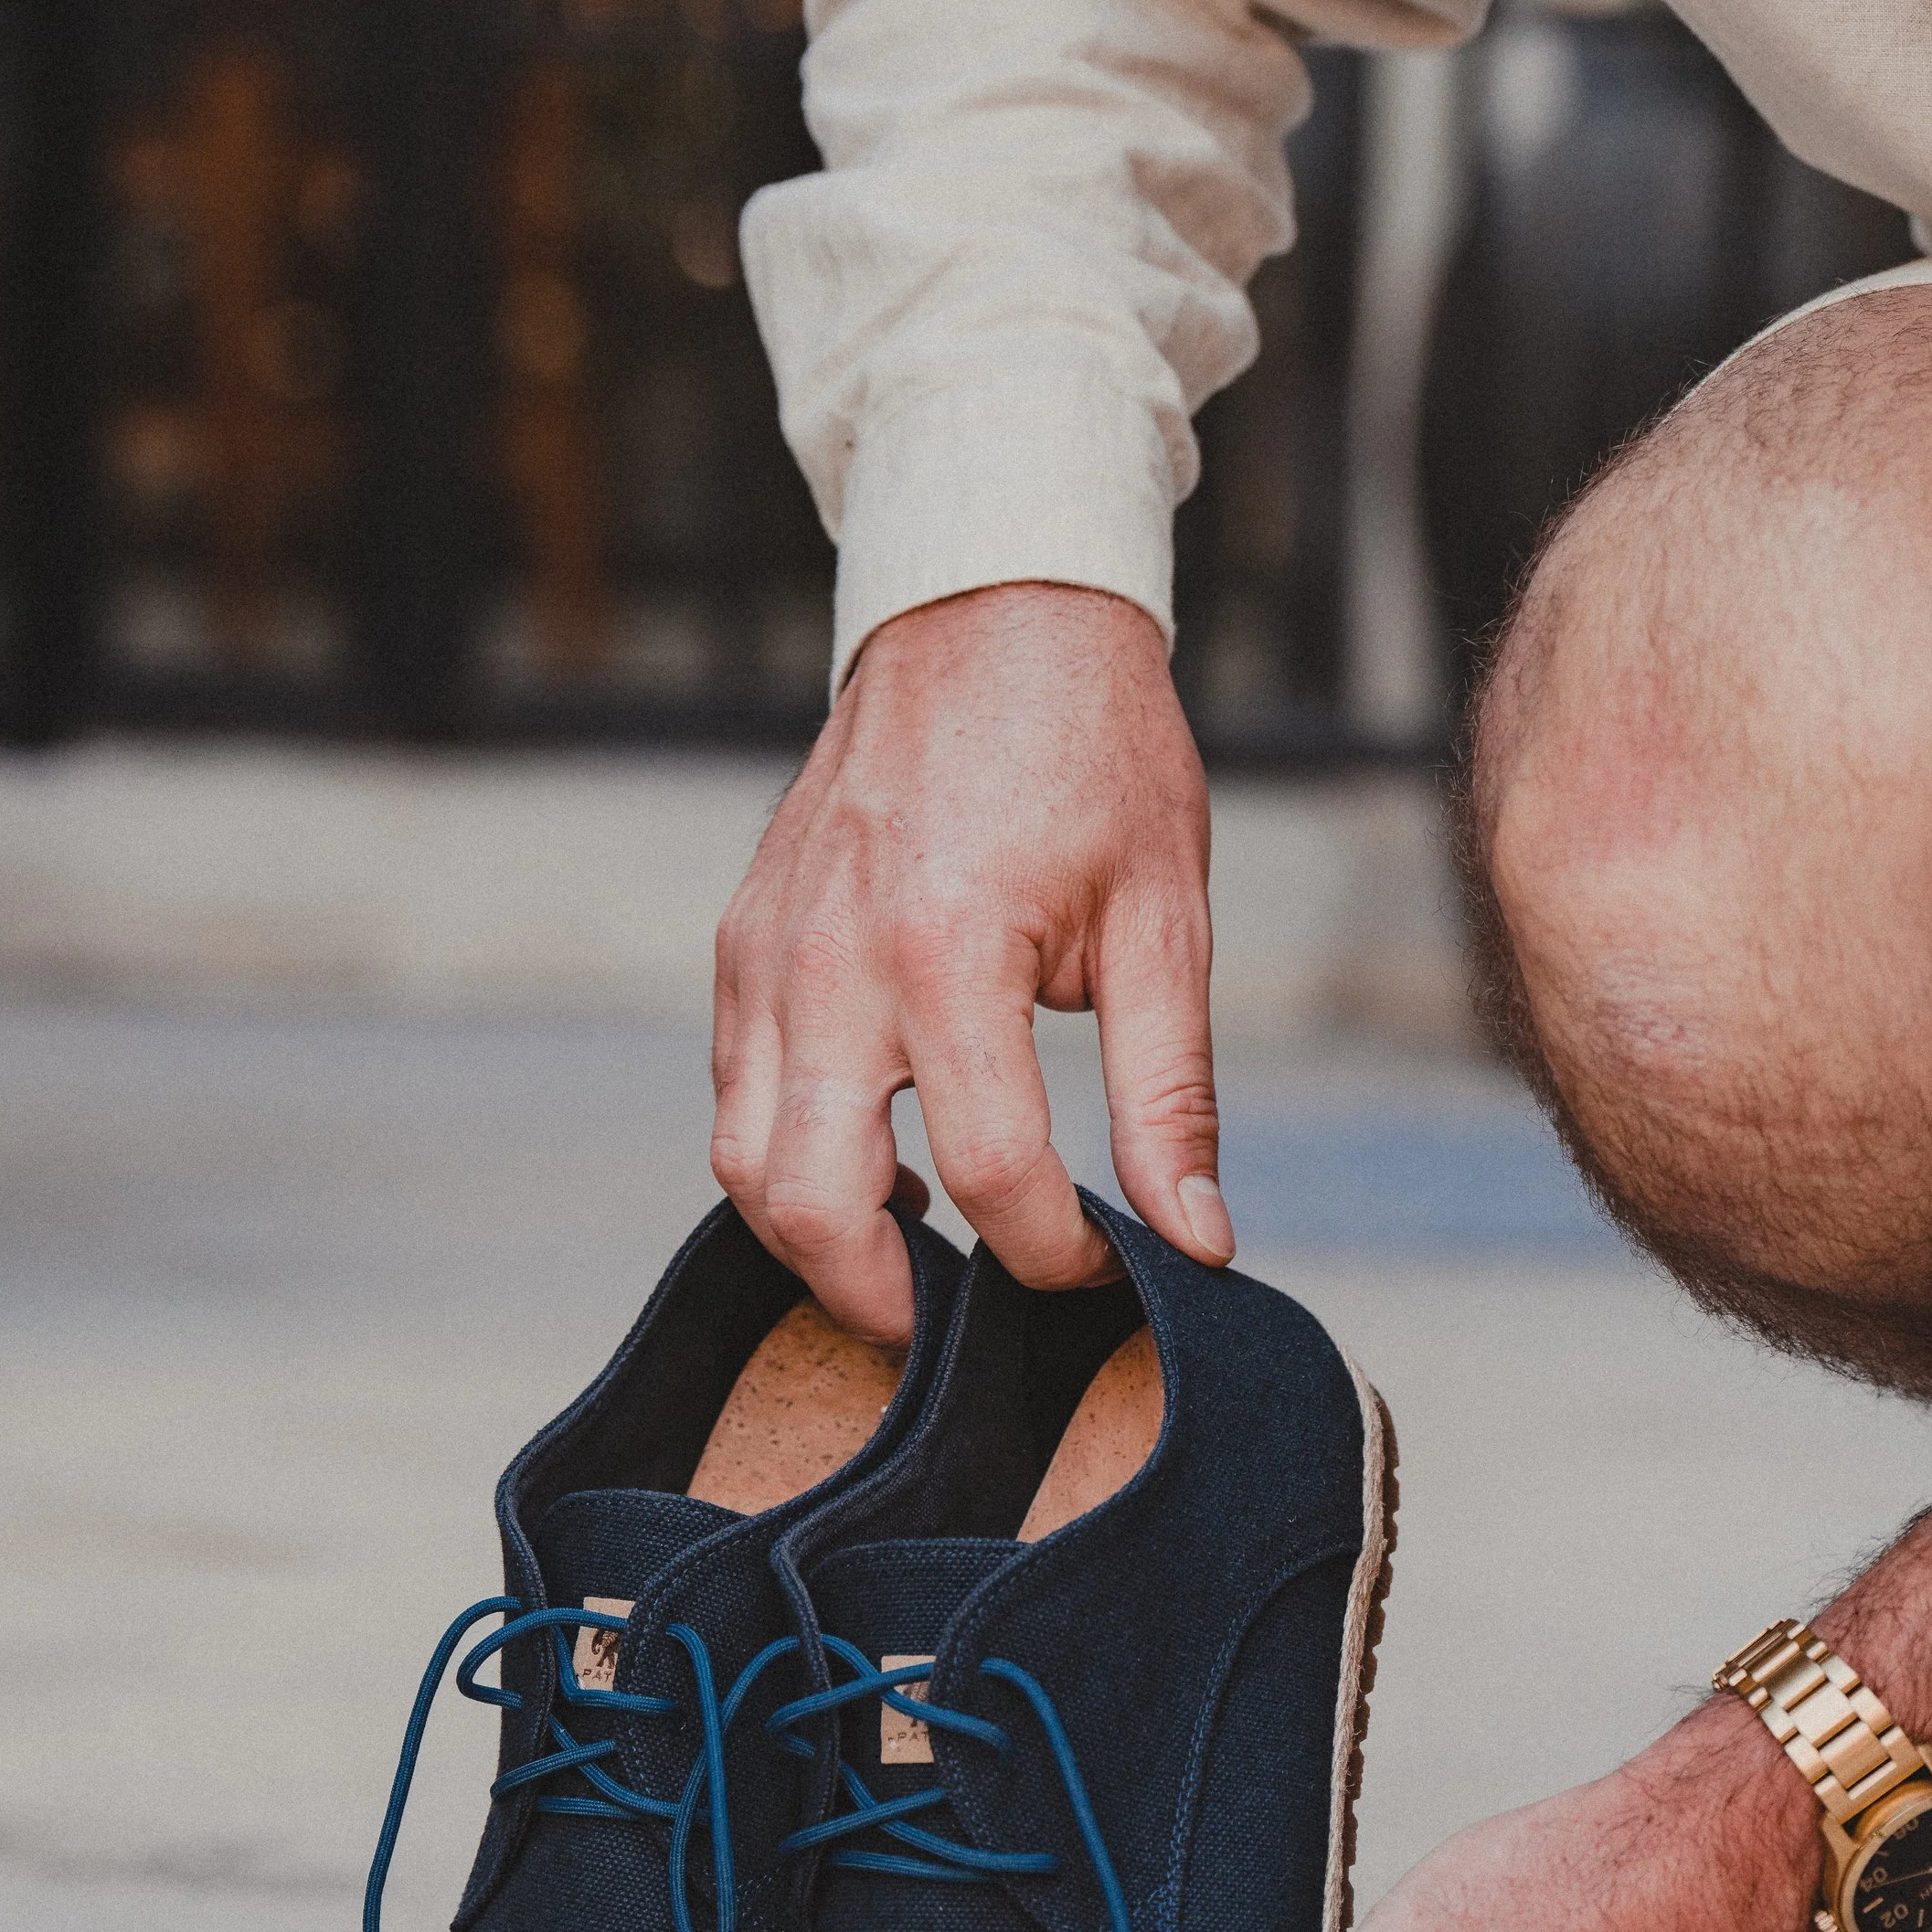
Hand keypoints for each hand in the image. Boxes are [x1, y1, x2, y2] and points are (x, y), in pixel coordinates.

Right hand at [711, 581, 1232, 1341]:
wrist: (988, 612)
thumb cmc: (1091, 752)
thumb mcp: (1164, 919)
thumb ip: (1170, 1092)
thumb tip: (1198, 1237)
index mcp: (950, 949)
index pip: (990, 1170)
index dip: (1052, 1255)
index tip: (1099, 1265)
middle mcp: (832, 959)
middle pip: (807, 1202)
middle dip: (883, 1297)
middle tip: (962, 1319)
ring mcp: (767, 953)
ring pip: (740, 1163)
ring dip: (819, 1236)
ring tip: (917, 1249)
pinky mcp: (741, 945)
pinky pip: (733, 1092)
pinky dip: (788, 1156)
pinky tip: (878, 1154)